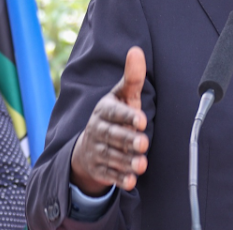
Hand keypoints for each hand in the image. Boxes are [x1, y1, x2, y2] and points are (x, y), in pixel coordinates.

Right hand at [70, 47, 149, 195]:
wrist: (89, 145)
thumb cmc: (114, 115)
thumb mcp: (123, 96)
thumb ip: (132, 77)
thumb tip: (136, 51)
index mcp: (104, 111)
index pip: (114, 113)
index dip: (127, 116)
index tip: (141, 120)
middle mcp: (98, 131)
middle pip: (112, 136)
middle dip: (127, 140)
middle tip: (143, 143)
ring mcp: (97, 151)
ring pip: (112, 157)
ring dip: (127, 161)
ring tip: (142, 164)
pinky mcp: (100, 169)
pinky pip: (109, 175)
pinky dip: (120, 179)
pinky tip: (131, 181)